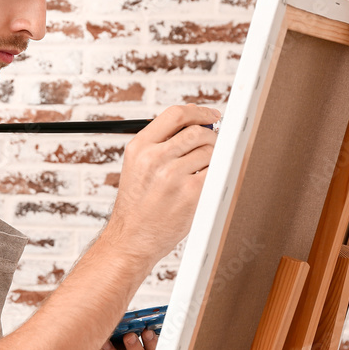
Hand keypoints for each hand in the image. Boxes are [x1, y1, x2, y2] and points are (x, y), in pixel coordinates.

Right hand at [104, 104, 219, 265]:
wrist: (131, 238)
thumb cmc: (137, 204)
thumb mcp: (138, 166)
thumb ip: (163, 143)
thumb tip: (198, 120)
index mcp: (139, 147)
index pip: (175, 114)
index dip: (199, 111)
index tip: (211, 116)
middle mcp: (154, 158)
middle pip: (197, 131)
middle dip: (211, 137)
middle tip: (213, 146)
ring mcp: (172, 176)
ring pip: (210, 151)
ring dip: (214, 158)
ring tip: (204, 170)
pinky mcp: (190, 194)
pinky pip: (215, 172)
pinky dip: (217, 175)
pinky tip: (207, 183)